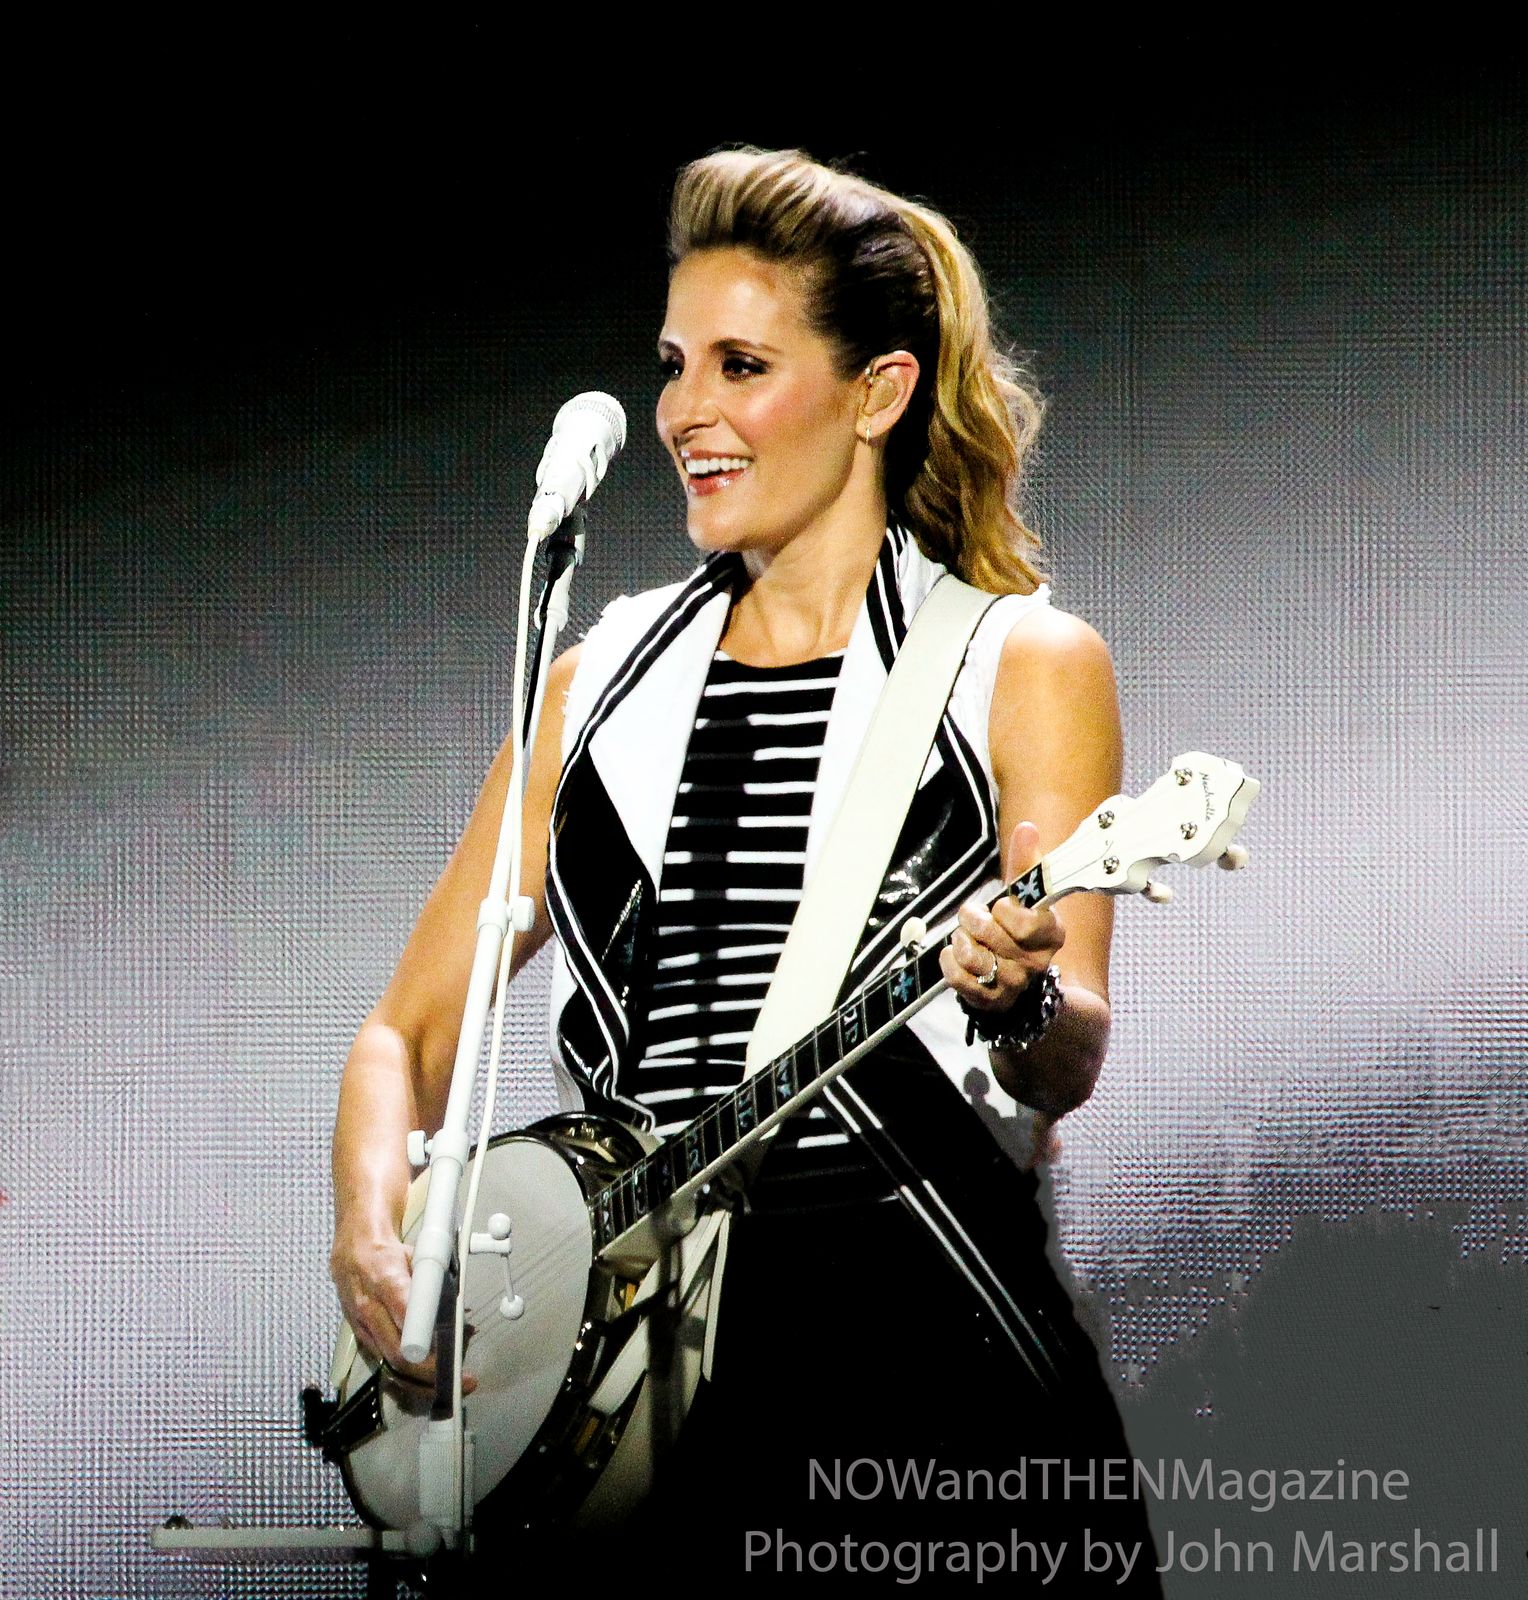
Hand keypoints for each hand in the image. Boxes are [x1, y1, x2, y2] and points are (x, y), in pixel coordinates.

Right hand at [330, 1222, 476, 1393]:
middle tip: (461, 1378)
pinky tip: (428, 1381)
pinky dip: (407, 1375)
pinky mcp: (361, 1338)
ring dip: (422, 1382)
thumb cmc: (389, 1253)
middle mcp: (371, 1308)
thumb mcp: (417, 1256)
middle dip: (432, 1371)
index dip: (424, 1336)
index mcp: (387, 1281)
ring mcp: (363, 1327)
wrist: (353, 1250)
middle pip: (398, 1352)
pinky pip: (384, 1363)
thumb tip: (460, 1314)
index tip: (447, 1351)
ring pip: (391, 1365)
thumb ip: (436, 1283)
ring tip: (450, 1386)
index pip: (405, 1314)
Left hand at [939, 820, 1062, 1015]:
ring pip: (972, 955)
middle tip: (974, 917)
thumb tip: (1027, 827)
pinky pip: (956, 975)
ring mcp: (1012, 984)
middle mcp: (1035, 963)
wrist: (1014, 980)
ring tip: (967, 938)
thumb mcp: (1024, 897)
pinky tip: (957, 955)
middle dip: (974, 918)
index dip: (1005, 910)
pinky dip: (949, 960)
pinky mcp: (988, 1000)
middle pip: (991, 933)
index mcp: (1051, 934)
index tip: (1002, 906)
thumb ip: (1025, 864)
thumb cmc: (1017, 930)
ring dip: (960, 940)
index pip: (1025, 920)